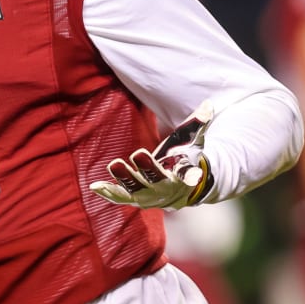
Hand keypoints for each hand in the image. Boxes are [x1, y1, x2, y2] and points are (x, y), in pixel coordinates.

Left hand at [90, 100, 213, 209]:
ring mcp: (151, 197)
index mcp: (184, 174)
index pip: (188, 174)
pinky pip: (121, 197)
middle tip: (138, 154)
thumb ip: (198, 124)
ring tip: (114, 164)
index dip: (190, 174)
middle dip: (149, 168)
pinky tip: (95, 185)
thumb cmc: (185, 158)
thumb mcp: (192, 141)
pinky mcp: (135, 199)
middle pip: (158, 180)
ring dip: (125, 178)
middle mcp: (168, 189)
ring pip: (137, 190)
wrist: (183, 189)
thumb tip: (209, 104)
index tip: (193, 175)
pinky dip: (109, 193)